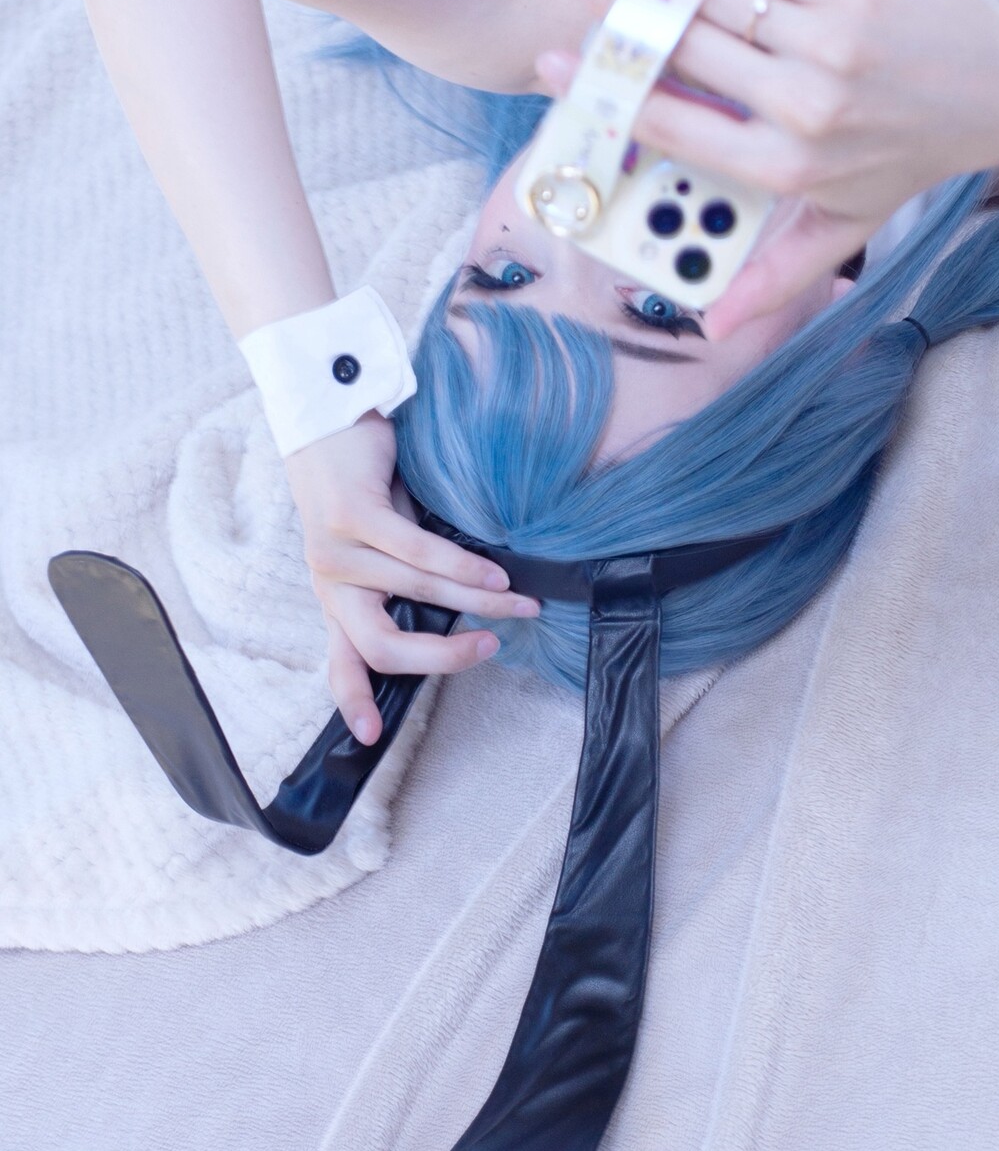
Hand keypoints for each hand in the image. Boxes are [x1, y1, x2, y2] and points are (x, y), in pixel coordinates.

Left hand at [283, 410, 538, 743]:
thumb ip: (401, 576)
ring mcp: (335, 550)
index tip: (370, 737)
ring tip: (519, 603)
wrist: (326, 412)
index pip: (340, 661)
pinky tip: (493, 574)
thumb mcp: (379, 538)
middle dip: (441, 658)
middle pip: (380, 646)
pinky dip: (462, 568)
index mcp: (335, 594)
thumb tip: (464, 607)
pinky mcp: (351, 516)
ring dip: (476, 603)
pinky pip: (417, 555)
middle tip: (490, 650)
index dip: (354, 700)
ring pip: (416, 595)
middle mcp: (329, 580)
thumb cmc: (364, 479)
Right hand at [539, 0, 998, 336]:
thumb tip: (716, 325)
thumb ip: (777, 273)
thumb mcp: (848, 226)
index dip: (608, 93)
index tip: (557, 68)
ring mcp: (827, 43)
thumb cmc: (913, 155)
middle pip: (684, 52)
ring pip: (716, 0)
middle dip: (620, 16)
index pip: (673, 125)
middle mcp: (803, 107)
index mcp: (788, 170)